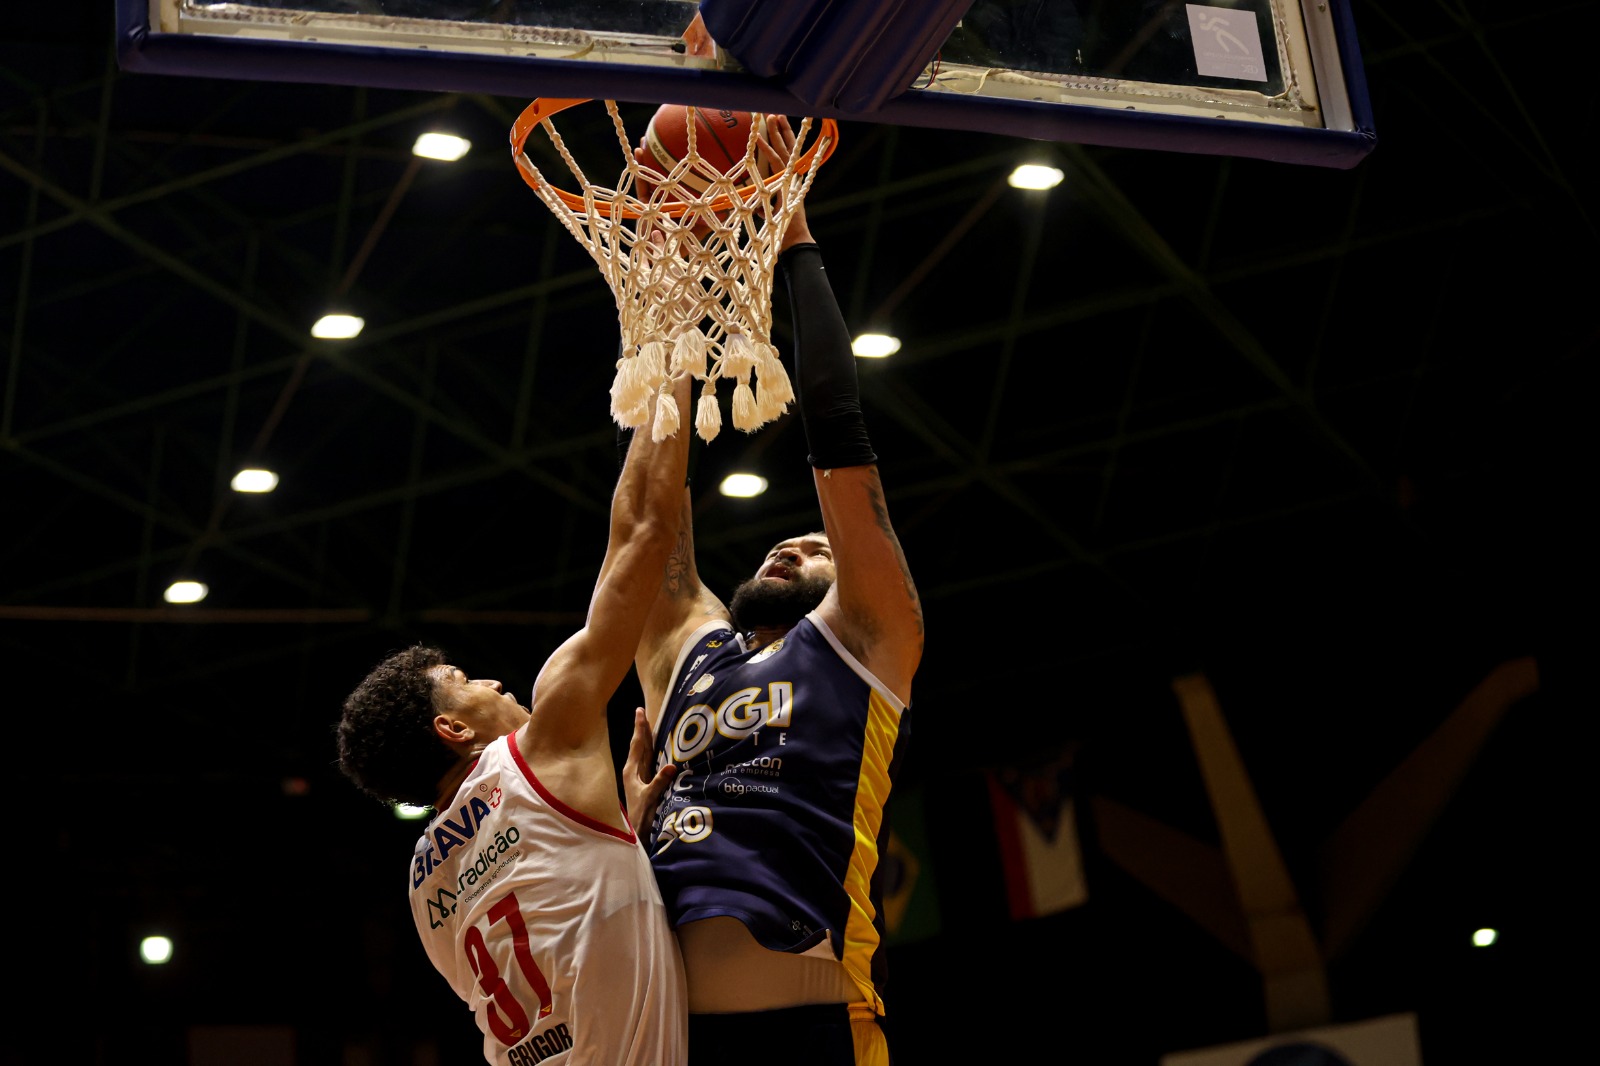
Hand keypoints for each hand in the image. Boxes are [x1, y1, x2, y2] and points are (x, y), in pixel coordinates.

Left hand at [623, 706, 675, 832]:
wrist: (635, 832)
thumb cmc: (640, 816)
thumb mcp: (650, 798)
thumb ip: (659, 782)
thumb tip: (671, 765)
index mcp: (631, 771)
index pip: (637, 744)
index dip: (640, 728)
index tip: (640, 711)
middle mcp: (632, 771)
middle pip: (638, 745)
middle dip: (641, 728)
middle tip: (642, 711)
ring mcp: (637, 777)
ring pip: (642, 752)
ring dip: (645, 738)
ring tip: (647, 725)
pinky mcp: (643, 783)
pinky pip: (647, 761)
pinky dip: (650, 750)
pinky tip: (653, 749)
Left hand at [758, 114, 814, 252]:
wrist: (793, 239)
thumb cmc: (783, 232)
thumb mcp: (770, 217)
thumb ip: (762, 209)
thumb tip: (751, 209)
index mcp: (790, 182)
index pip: (787, 157)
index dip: (784, 141)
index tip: (779, 126)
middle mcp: (792, 177)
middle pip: (788, 148)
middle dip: (783, 130)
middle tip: (776, 113)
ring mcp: (791, 178)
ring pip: (784, 150)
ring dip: (777, 132)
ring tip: (772, 116)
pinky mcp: (786, 182)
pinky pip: (775, 161)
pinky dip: (767, 148)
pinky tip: (759, 136)